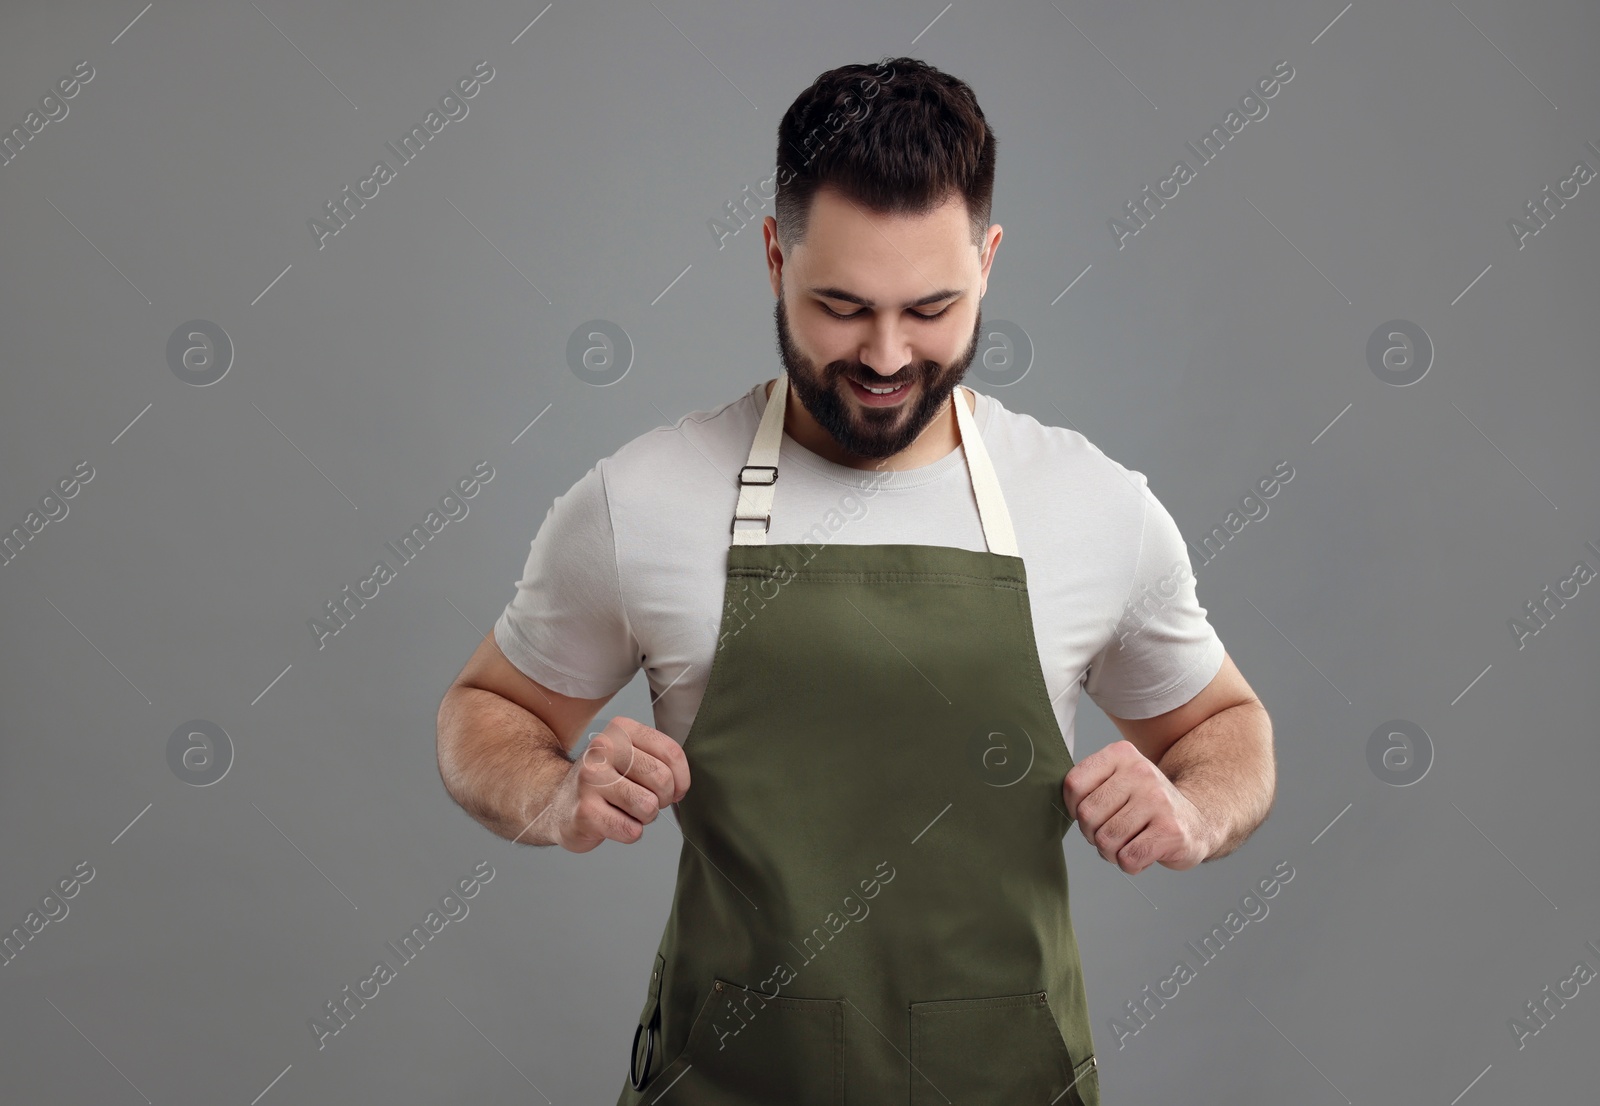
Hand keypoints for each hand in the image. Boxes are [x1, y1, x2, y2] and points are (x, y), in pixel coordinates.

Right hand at [543, 716, 689, 852]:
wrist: (557, 804)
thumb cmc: (604, 783)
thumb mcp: (631, 758)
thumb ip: (661, 762)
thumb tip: (680, 786)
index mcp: (621, 730)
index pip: (670, 753)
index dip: (681, 779)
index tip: (672, 789)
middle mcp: (603, 749)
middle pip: (661, 779)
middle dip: (661, 799)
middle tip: (645, 801)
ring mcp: (590, 780)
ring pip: (647, 806)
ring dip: (645, 817)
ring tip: (627, 810)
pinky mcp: (585, 811)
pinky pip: (631, 830)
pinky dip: (630, 832)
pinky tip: (613, 822)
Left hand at [1062, 740, 1212, 872]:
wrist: (1199, 820)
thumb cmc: (1147, 805)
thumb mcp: (1119, 780)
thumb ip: (1090, 786)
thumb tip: (1063, 807)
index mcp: (1121, 754)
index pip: (1074, 784)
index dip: (1073, 809)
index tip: (1091, 815)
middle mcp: (1141, 772)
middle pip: (1087, 815)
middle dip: (1092, 834)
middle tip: (1110, 834)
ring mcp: (1158, 801)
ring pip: (1106, 840)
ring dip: (1111, 852)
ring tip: (1128, 843)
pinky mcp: (1171, 831)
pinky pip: (1128, 858)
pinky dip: (1130, 865)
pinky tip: (1143, 854)